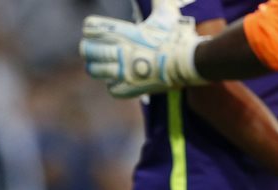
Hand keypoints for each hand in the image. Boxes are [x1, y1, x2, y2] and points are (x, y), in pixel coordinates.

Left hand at [81, 1, 206, 96]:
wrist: (189, 62)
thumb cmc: (176, 36)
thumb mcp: (166, 12)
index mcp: (126, 33)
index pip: (93, 28)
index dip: (90, 27)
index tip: (90, 29)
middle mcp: (121, 53)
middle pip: (88, 50)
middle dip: (87, 48)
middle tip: (88, 48)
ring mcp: (124, 73)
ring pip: (95, 71)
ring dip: (95, 66)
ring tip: (97, 64)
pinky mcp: (129, 89)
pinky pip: (110, 88)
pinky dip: (111, 84)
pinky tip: (115, 78)